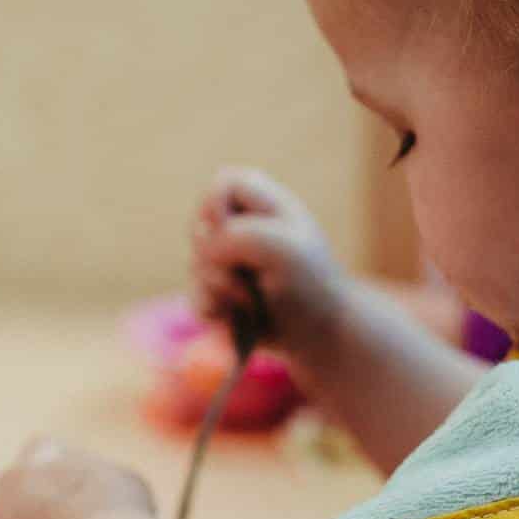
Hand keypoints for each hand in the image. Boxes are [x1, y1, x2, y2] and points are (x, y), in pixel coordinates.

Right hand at [192, 167, 347, 354]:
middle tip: (255, 274)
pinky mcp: (220, 295)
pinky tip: (242, 318)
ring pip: (197, 267)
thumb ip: (238, 236)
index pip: (221, 184)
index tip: (232, 231)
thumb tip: (204, 254)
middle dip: (220, 256)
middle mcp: (241, 227)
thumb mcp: (284, 250)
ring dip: (224, 289)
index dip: (217, 206)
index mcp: (263, 202)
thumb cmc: (311, 285)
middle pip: (200, 227)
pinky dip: (218, 312)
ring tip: (256, 301)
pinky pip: (198, 299)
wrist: (321, 335)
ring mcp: (228, 261)